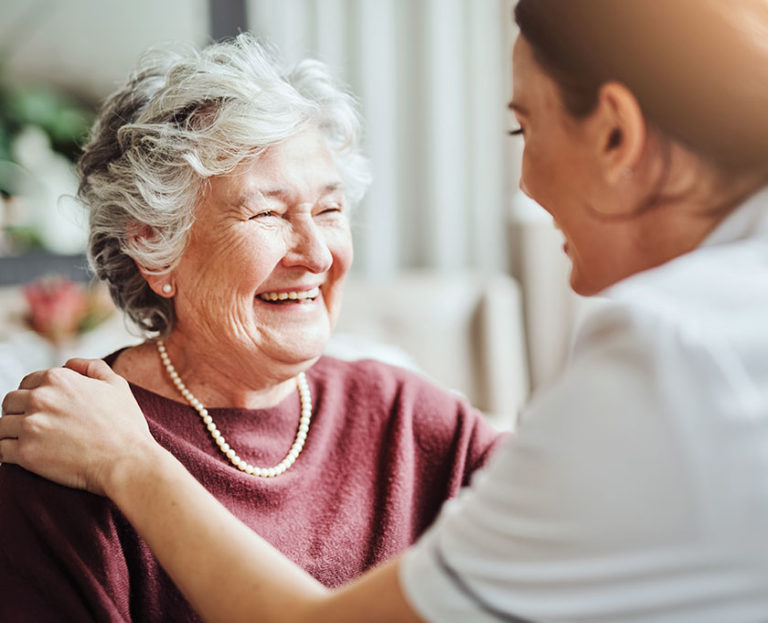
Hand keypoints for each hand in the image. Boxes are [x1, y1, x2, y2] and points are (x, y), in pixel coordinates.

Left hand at [0, 358, 155, 494]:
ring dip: (13, 433)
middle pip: (10, 402)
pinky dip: (8, 453)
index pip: (28, 382)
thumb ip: (92, 366)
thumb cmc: (125, 425)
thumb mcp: (117, 385)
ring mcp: (30, 425)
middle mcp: (40, 398)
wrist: (126, 461)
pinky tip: (24, 456)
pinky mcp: (24, 453)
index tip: (46, 410)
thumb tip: (70, 363)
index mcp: (59, 379)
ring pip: (2, 425)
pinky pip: (0, 449)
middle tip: (38, 427)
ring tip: (31, 442)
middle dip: (20, 413)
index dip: (36, 395)